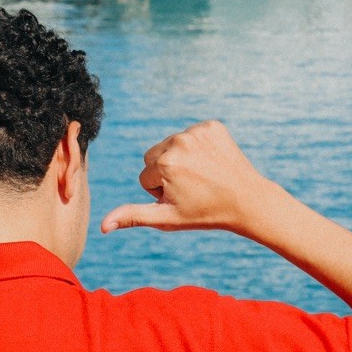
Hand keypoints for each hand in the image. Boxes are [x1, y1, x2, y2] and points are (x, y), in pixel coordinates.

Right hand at [101, 120, 274, 234]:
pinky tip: (211, 162)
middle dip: (166, 172)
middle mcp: (178, 141)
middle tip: (192, 186)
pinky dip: (198, 148)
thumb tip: (103, 226)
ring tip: (203, 175)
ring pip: (172, 145)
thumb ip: (133, 216)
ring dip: (182, 160)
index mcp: (164, 163)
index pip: (145, 175)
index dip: (161, 191)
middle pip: (154, 156)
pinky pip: (191, 135)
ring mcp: (197, 131)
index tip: (183, 197)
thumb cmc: (205, 213)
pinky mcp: (212, 125)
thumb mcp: (167, 218)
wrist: (247, 200)